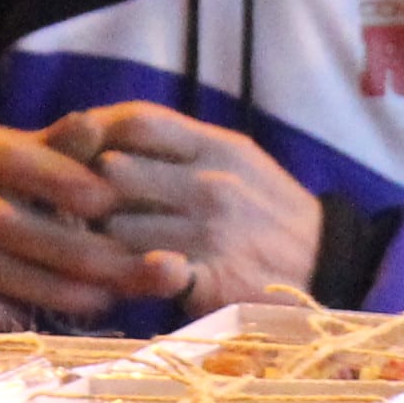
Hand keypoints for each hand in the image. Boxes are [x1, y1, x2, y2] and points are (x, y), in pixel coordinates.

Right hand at [0, 119, 187, 327]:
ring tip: (98, 299)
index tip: (107, 201)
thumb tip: (93, 124)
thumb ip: (51, 147)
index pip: (12, 158)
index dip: (59, 180)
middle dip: (68, 247)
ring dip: (46, 287)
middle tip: (119, 266)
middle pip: (6, 222)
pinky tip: (37, 321)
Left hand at [61, 102, 323, 310]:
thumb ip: (180, 146)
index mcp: (218, 147)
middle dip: (87, 191)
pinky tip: (117, 281)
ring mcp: (210, 234)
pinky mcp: (210, 281)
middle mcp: (212, 184)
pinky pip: (144, 274)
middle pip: (116, 173)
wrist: (329, 268)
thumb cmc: (270, 212)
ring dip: (98, 241)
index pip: (139, 121)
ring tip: (89, 249)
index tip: (78, 152)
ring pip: (118, 229)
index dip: (98, 133)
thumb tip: (111, 135)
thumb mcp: (238, 159)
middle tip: (74, 209)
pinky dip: (123, 278)